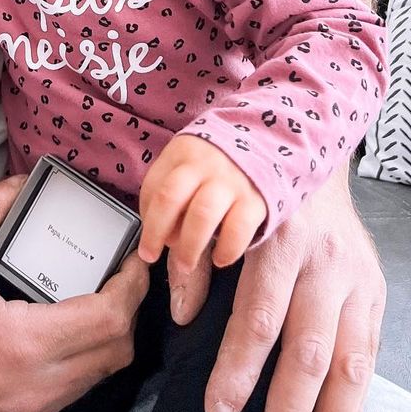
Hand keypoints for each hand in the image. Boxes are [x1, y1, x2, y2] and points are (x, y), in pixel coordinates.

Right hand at [0, 175, 149, 411]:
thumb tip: (20, 185)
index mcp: (22, 344)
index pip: (109, 319)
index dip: (132, 286)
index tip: (136, 258)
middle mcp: (32, 389)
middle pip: (114, 354)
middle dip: (128, 311)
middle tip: (121, 275)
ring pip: (93, 379)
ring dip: (105, 338)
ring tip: (94, 296)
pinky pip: (66, 394)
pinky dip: (77, 362)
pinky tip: (58, 329)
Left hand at [138, 134, 266, 272]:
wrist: (263, 146)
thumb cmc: (212, 165)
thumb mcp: (185, 165)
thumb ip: (168, 192)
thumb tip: (164, 236)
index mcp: (181, 154)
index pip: (154, 189)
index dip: (148, 222)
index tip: (147, 248)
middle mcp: (204, 165)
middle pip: (171, 198)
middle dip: (158, 233)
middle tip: (154, 257)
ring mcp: (230, 181)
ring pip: (202, 215)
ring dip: (189, 246)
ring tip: (185, 265)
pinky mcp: (255, 200)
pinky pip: (238, 229)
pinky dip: (227, 249)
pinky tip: (220, 259)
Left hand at [167, 165, 384, 411]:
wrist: (315, 162)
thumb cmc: (259, 199)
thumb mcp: (227, 217)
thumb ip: (205, 264)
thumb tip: (183, 317)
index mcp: (279, 241)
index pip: (259, 317)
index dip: (238, 370)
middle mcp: (324, 262)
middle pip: (306, 352)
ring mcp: (356, 280)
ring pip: (347, 364)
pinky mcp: (376, 293)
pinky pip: (368, 359)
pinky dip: (355, 405)